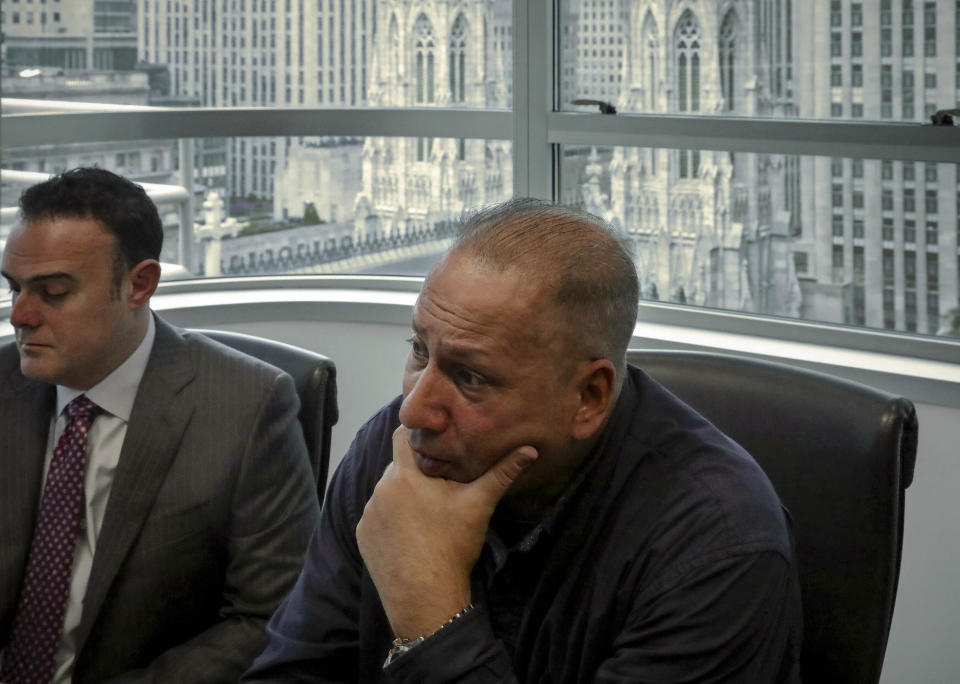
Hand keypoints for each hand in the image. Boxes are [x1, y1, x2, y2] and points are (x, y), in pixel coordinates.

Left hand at [356, 426, 536, 639]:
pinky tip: (411, 532)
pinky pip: (377, 516)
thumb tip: (529, 450)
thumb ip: (502, 473)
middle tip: (441, 484)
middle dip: (417, 471)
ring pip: (387, 491)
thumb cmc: (452, 546)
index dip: (419, 436)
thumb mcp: (479, 505)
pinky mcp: (363, 536)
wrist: (426, 598)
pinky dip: (391, 518)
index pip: (402, 436)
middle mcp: (379, 489)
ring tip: (427, 512)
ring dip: (403, 495)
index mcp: (404, 475)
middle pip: (398, 466)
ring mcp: (368, 514)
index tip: (437, 444)